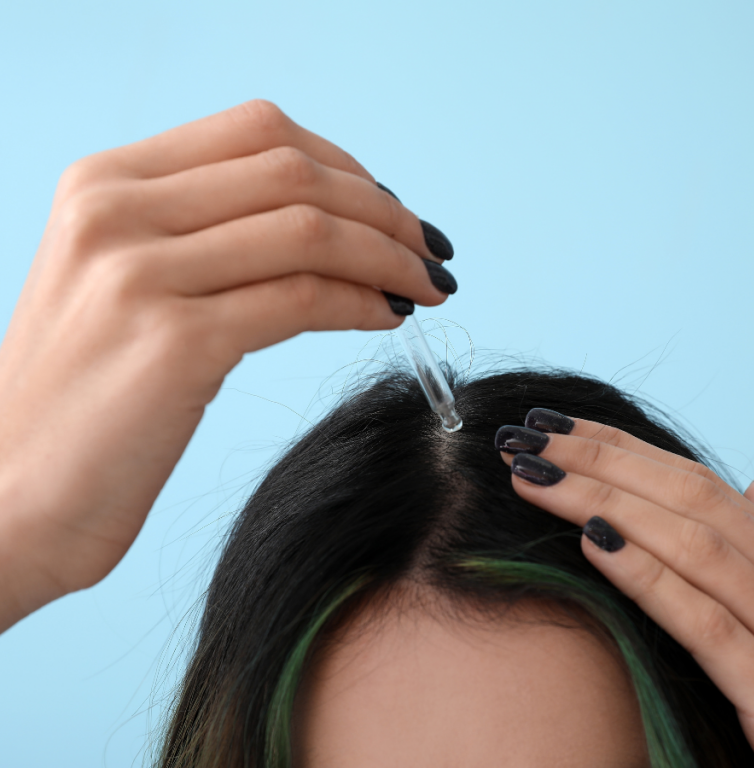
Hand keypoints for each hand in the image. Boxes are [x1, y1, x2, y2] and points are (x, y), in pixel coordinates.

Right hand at [0, 100, 455, 630]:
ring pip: (310, 230)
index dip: (345, 165)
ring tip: (426, 286)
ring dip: (390, 256)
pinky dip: (364, 303)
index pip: (258, 131)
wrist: (6, 498)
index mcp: (104, 181)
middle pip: (295, 172)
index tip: (390, 209)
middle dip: (384, 210)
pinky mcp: (174, 343)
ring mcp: (139, 272)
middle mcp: (114, 210)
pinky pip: (302, 299)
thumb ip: (202, 235)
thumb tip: (327, 221)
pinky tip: (390, 319)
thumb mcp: (124, 285)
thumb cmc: (83, 401)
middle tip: (430, 250)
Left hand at [496, 412, 753, 767]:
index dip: (624, 449)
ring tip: (537, 477)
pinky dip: (648, 577)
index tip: (558, 424)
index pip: (703, 486)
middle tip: (529, 434)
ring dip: (606, 502)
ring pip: (695, 547)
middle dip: (602, 460)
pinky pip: (708, 625)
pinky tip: (593, 543)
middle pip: (691, 501)